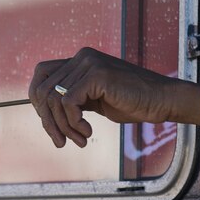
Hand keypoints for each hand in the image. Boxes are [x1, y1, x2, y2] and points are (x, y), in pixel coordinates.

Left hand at [28, 47, 199, 147]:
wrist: (160, 101)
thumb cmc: (131, 102)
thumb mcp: (94, 99)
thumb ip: (72, 98)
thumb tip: (44, 112)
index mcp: (79, 60)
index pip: (41, 76)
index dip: (38, 103)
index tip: (52, 126)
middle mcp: (81, 57)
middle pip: (42, 90)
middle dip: (49, 122)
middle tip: (61, 142)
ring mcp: (88, 63)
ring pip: (54, 100)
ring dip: (64, 127)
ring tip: (79, 140)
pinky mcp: (96, 75)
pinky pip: (68, 103)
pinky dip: (74, 123)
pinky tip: (88, 133)